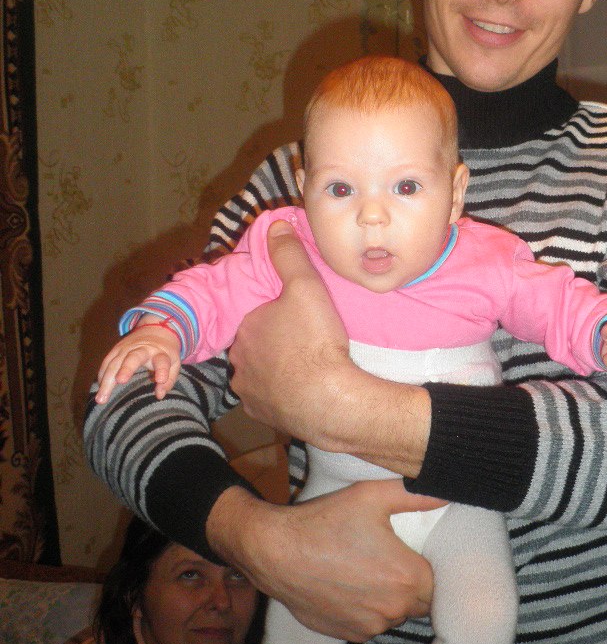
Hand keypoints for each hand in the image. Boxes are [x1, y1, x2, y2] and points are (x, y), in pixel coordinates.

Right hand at [96, 325, 180, 401]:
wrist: (156, 328)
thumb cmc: (165, 352)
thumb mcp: (174, 362)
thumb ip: (170, 379)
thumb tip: (159, 395)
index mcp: (160, 353)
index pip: (162, 361)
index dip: (162, 370)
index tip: (161, 380)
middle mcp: (142, 349)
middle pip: (134, 358)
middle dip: (127, 368)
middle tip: (120, 380)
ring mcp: (127, 347)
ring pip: (115, 362)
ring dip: (107, 380)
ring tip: (101, 399)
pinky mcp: (116, 348)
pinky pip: (107, 362)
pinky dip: (102, 375)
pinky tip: (99, 389)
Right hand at [207, 479, 446, 640]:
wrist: (275, 552)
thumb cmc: (325, 522)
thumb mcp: (372, 496)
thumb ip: (417, 495)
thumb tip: (449, 490)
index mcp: (409, 578)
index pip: (440, 582)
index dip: (432, 568)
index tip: (419, 553)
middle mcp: (394, 610)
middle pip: (421, 601)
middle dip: (414, 584)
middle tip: (396, 559)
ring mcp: (370, 626)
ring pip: (396, 614)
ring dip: (391, 598)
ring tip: (371, 571)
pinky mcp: (348, 634)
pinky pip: (371, 624)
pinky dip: (368, 609)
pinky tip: (352, 586)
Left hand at [228, 220, 430, 475]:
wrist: (330, 401)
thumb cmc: (315, 343)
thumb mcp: (306, 287)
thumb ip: (288, 255)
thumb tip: (275, 226)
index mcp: (245, 330)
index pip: (255, 318)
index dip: (276, 316)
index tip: (298, 319)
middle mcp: (239, 363)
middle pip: (255, 347)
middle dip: (273, 344)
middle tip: (305, 343)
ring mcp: (250, 394)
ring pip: (260, 376)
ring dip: (277, 372)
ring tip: (307, 370)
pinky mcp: (264, 416)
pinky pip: (271, 402)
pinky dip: (284, 397)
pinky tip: (304, 393)